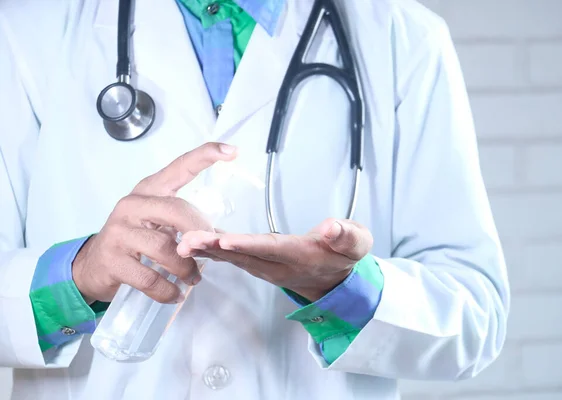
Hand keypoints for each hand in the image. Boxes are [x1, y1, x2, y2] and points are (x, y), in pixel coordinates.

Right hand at [73, 142, 237, 303]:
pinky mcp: (113, 261)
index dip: (205, 157)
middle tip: (210, 250)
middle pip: (176, 210)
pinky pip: (150, 278)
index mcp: (149, 191)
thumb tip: (218, 237)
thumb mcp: (156, 223)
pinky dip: (168, 290)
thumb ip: (182, 222)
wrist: (92, 266)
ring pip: (165, 248)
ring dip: (186, 268)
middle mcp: (132, 205)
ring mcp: (119, 232)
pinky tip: (175, 293)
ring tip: (193, 278)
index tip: (232, 151)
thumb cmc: (134, 241)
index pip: (179, 167)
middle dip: (199, 233)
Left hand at [177, 218, 372, 301]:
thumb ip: (347, 236)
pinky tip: (191, 243)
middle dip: (214, 249)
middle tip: (187, 242)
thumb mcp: (357, 244)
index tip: (225, 241)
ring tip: (181, 243)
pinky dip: (210, 251)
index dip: (248, 246)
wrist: (334, 280)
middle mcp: (278, 265)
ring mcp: (265, 267)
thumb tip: (331, 227)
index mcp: (300, 255)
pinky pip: (232, 258)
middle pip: (243, 256)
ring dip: (207, 251)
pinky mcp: (257, 264)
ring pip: (233, 259)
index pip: (271, 249)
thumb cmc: (345, 255)